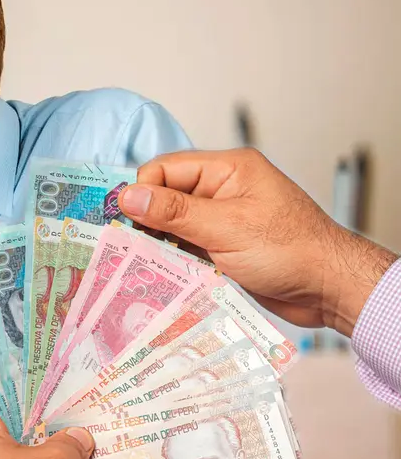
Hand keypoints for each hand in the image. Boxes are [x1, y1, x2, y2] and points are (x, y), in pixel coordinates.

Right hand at [119, 148, 397, 335]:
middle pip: (166, 197)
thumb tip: (128, 196)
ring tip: (148, 264)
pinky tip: (167, 275)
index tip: (128, 221)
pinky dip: (175, 259)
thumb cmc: (291, 251)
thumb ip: (174, 212)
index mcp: (227, 170)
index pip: (166, 169)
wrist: (330, 289)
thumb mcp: (226, 228)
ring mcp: (223, 220)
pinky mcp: (224, 247)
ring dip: (161, 244)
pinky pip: (187, 247)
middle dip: (149, 221)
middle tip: (132, 247)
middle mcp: (223, 190)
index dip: (144, 192)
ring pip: (174, 225)